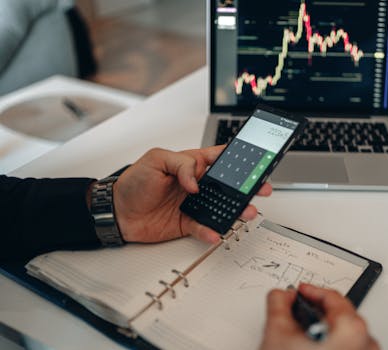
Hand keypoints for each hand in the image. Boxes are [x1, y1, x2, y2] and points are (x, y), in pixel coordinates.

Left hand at [111, 147, 271, 243]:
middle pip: (229, 184)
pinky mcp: (189, 223)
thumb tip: (196, 181)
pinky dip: (213, 231)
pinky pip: (205, 227)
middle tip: (261, 188)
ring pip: (223, 207)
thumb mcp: (155, 160)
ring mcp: (195, 205)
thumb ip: (180, 165)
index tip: (255, 160)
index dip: (238, 158)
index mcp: (192, 164)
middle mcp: (197, 184)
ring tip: (247, 212)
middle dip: (248, 186)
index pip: (220, 158)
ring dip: (237, 210)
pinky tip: (217, 232)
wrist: (117, 212)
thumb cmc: (133, 182)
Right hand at [259, 284, 378, 349]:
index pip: (334, 298)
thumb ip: (278, 305)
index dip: (312, 291)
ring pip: (350, 339)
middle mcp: (367, 347)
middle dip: (320, 312)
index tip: (301, 292)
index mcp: (353, 332)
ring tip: (304, 337)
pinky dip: (335, 348)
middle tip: (299, 311)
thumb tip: (281, 296)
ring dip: (328, 332)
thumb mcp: (277, 336)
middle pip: (344, 318)